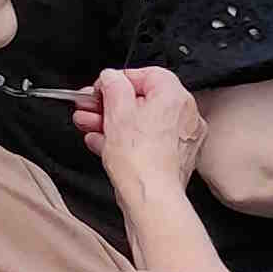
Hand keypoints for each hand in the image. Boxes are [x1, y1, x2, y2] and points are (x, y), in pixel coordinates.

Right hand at [77, 67, 206, 197]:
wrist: (151, 197)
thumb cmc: (140, 159)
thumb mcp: (117, 112)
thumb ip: (113, 87)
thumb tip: (111, 77)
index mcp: (175, 97)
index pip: (148, 74)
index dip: (119, 79)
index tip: (100, 88)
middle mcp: (184, 115)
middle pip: (143, 100)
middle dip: (109, 103)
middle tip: (88, 106)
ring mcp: (181, 138)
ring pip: (142, 122)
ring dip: (111, 121)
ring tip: (87, 123)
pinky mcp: (173, 158)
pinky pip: (146, 141)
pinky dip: (124, 140)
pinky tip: (100, 141)